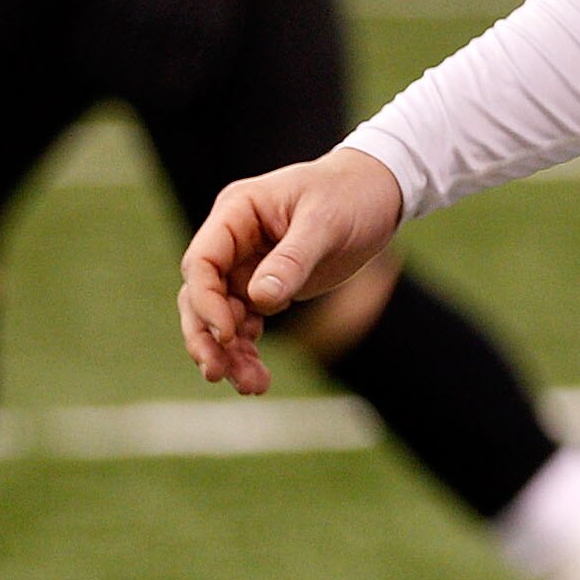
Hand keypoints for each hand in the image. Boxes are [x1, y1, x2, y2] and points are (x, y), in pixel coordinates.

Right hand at [179, 147, 405, 394]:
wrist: (379, 192)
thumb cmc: (351, 194)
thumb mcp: (326, 223)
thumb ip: (292, 260)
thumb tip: (259, 300)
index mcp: (238, 212)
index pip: (202, 261)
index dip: (206, 302)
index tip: (228, 335)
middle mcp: (234, 239)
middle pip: (200, 295)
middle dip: (206, 337)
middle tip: (218, 374)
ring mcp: (246, 264)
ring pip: (220, 317)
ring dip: (228, 353)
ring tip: (252, 386)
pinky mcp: (265, 285)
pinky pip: (243, 324)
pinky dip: (247, 351)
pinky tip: (259, 377)